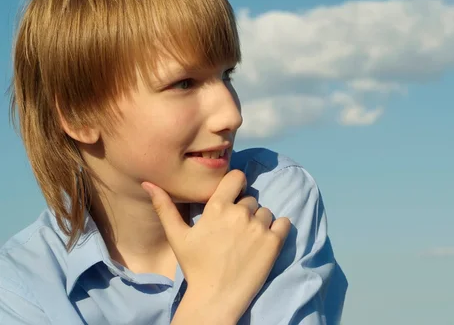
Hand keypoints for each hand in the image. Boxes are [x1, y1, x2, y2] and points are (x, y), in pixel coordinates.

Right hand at [141, 170, 290, 323]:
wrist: (216, 297)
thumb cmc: (195, 267)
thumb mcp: (177, 236)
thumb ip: (165, 207)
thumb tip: (148, 182)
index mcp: (217, 207)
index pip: (236, 177)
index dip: (236, 185)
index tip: (233, 197)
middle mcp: (240, 213)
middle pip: (250, 200)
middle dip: (244, 212)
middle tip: (233, 234)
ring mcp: (258, 227)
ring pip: (266, 212)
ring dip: (260, 223)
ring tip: (246, 242)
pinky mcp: (274, 242)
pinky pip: (284, 223)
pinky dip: (279, 229)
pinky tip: (265, 242)